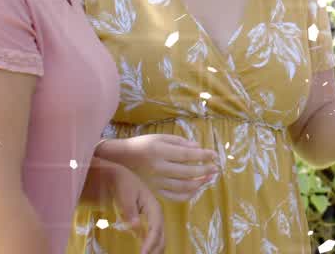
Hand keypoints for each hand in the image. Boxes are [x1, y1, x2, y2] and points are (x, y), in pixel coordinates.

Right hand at [98, 134, 218, 201]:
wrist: (119, 160)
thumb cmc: (142, 145)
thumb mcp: (159, 137)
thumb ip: (179, 142)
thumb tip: (198, 147)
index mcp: (160, 151)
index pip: (187, 155)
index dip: (203, 155)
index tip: (214, 155)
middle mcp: (158, 168)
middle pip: (188, 172)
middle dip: (205, 170)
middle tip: (215, 168)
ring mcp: (156, 182)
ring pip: (183, 187)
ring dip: (199, 183)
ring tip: (208, 178)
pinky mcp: (154, 191)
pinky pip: (174, 197)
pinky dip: (188, 194)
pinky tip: (196, 188)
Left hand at [108, 162, 165, 253]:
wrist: (122, 177)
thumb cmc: (124, 185)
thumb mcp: (126, 196)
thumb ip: (130, 211)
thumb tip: (135, 227)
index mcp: (154, 207)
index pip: (156, 228)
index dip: (151, 242)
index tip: (143, 253)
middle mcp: (157, 213)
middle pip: (161, 234)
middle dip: (156, 249)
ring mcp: (154, 218)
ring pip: (159, 237)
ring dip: (156, 248)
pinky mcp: (148, 221)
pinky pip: (153, 235)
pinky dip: (152, 245)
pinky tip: (147, 252)